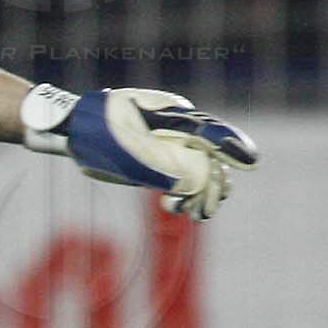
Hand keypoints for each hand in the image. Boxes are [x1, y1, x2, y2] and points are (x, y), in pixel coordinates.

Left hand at [35, 88, 258, 219]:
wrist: (76, 130)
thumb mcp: (120, 143)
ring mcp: (174, 147)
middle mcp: (179, 129)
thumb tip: (188, 185)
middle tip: (205, 209)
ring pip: (202, 171)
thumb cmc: (96, 129)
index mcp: (172, 114)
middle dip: (214, 183)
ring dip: (204, 194)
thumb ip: (155, 160)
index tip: (250, 161)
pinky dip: (189, 196)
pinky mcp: (164, 164)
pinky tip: (179, 208)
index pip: (209, 131)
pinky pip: (186, 181)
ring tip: (195, 213)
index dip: (231, 146)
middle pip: (211, 156)